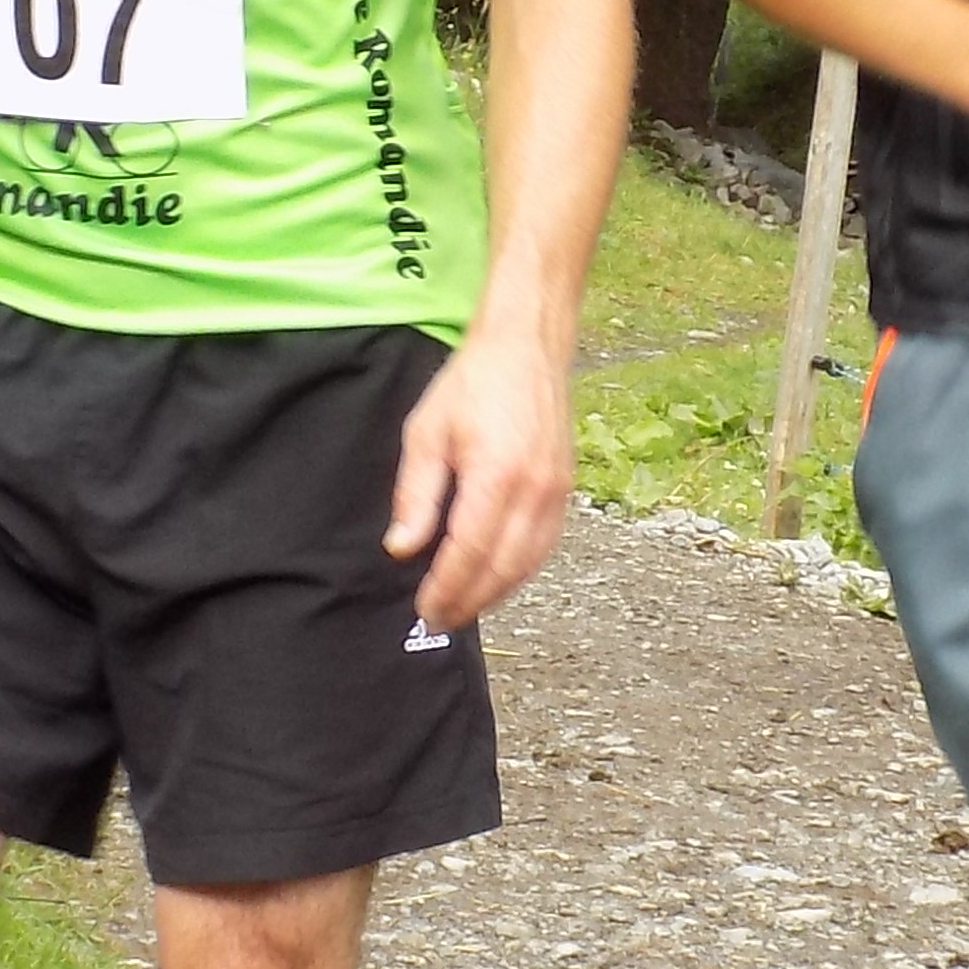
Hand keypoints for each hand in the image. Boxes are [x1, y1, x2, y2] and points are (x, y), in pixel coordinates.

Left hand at [387, 328, 576, 631]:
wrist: (526, 348)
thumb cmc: (472, 384)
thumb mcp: (425, 433)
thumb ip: (415, 495)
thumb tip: (403, 547)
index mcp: (495, 474)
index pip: (468, 552)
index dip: (446, 588)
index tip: (425, 608)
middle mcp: (533, 490)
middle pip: (501, 568)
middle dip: (468, 601)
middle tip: (439, 620)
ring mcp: (556, 492)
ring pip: (527, 564)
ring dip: (495, 593)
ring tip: (463, 608)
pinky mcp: (565, 490)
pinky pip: (544, 546)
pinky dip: (519, 572)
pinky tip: (495, 580)